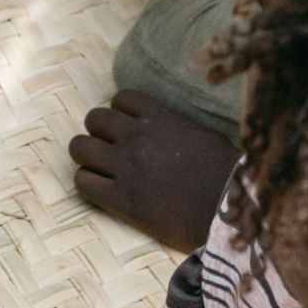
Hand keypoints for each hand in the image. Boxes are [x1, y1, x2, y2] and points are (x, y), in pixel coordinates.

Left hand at [68, 93, 239, 253]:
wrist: (228, 208)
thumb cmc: (226, 174)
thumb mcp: (203, 135)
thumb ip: (176, 128)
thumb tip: (167, 131)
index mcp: (160, 118)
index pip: (122, 99)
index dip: (119, 113)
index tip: (125, 126)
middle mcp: (137, 137)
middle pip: (94, 120)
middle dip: (97, 132)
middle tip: (108, 149)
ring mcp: (125, 167)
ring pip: (80, 147)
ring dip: (86, 155)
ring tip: (98, 168)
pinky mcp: (121, 199)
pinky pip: (83, 182)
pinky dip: (86, 183)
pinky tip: (100, 190)